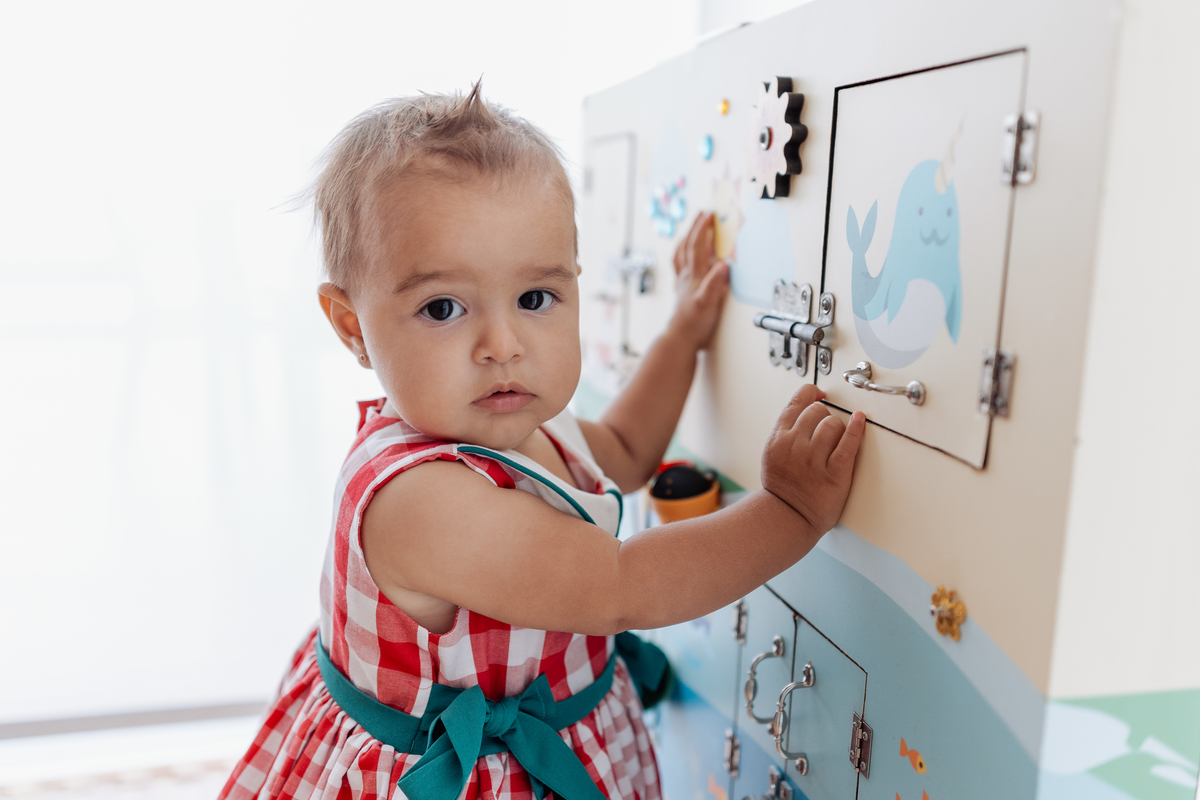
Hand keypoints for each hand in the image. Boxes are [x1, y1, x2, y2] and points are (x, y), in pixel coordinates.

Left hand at [669, 211, 729, 349]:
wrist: (680, 339)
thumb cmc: (695, 323)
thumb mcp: (709, 303)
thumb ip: (716, 283)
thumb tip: (724, 264)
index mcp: (694, 276)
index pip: (697, 246)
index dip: (703, 228)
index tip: (710, 214)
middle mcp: (686, 276)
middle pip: (688, 245)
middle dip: (695, 227)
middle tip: (702, 213)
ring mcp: (683, 283)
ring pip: (682, 255)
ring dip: (687, 239)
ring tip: (693, 230)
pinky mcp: (683, 292)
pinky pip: (681, 268)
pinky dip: (684, 258)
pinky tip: (687, 260)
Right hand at [761, 385, 865, 534]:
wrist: (787, 517)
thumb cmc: (782, 488)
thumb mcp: (772, 455)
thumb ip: (786, 433)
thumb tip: (806, 409)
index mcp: (778, 439)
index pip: (797, 402)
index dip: (811, 393)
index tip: (820, 394)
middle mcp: (794, 446)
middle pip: (817, 412)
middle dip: (824, 417)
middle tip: (826, 431)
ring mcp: (813, 460)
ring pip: (833, 424)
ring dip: (838, 429)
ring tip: (835, 441)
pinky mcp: (834, 474)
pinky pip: (848, 444)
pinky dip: (857, 429)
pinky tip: (861, 420)